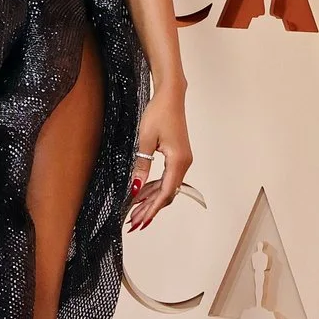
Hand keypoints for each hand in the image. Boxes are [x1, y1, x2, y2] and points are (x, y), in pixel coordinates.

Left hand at [127, 94, 190, 231]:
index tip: (140, 221)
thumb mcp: (145, 140)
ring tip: (135, 212)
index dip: (152, 209)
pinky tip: (143, 193)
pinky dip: (155, 187)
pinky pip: (167, 178)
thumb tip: (135, 188)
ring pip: (167, 187)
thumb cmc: (159, 113)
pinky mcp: (178, 157)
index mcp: (178, 161)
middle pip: (167, 194)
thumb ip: (141, 166)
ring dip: (152, 200)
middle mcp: (184, 163)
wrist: (171, 97)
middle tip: (134, 222)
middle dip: (150, 208)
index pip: (165, 193)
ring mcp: (182, 161)